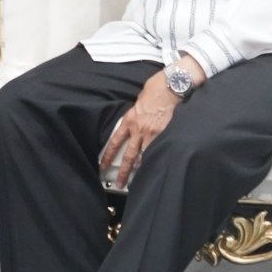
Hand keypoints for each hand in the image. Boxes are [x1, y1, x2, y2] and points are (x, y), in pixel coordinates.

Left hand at [99, 71, 182, 189]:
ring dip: (141, 170)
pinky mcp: (164, 135)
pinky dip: (157, 159)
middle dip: (123, 172)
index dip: (108, 156)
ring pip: (144, 156)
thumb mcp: (138, 102)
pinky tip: (156, 169)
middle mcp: (138, 129)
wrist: (169, 88)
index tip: (103, 165)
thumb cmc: (154, 91)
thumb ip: (135, 115)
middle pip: (129, 156)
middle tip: (119, 183)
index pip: (115, 142)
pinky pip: (159, 150)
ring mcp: (152, 134)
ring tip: (139, 182)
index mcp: (129, 120)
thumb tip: (135, 121)